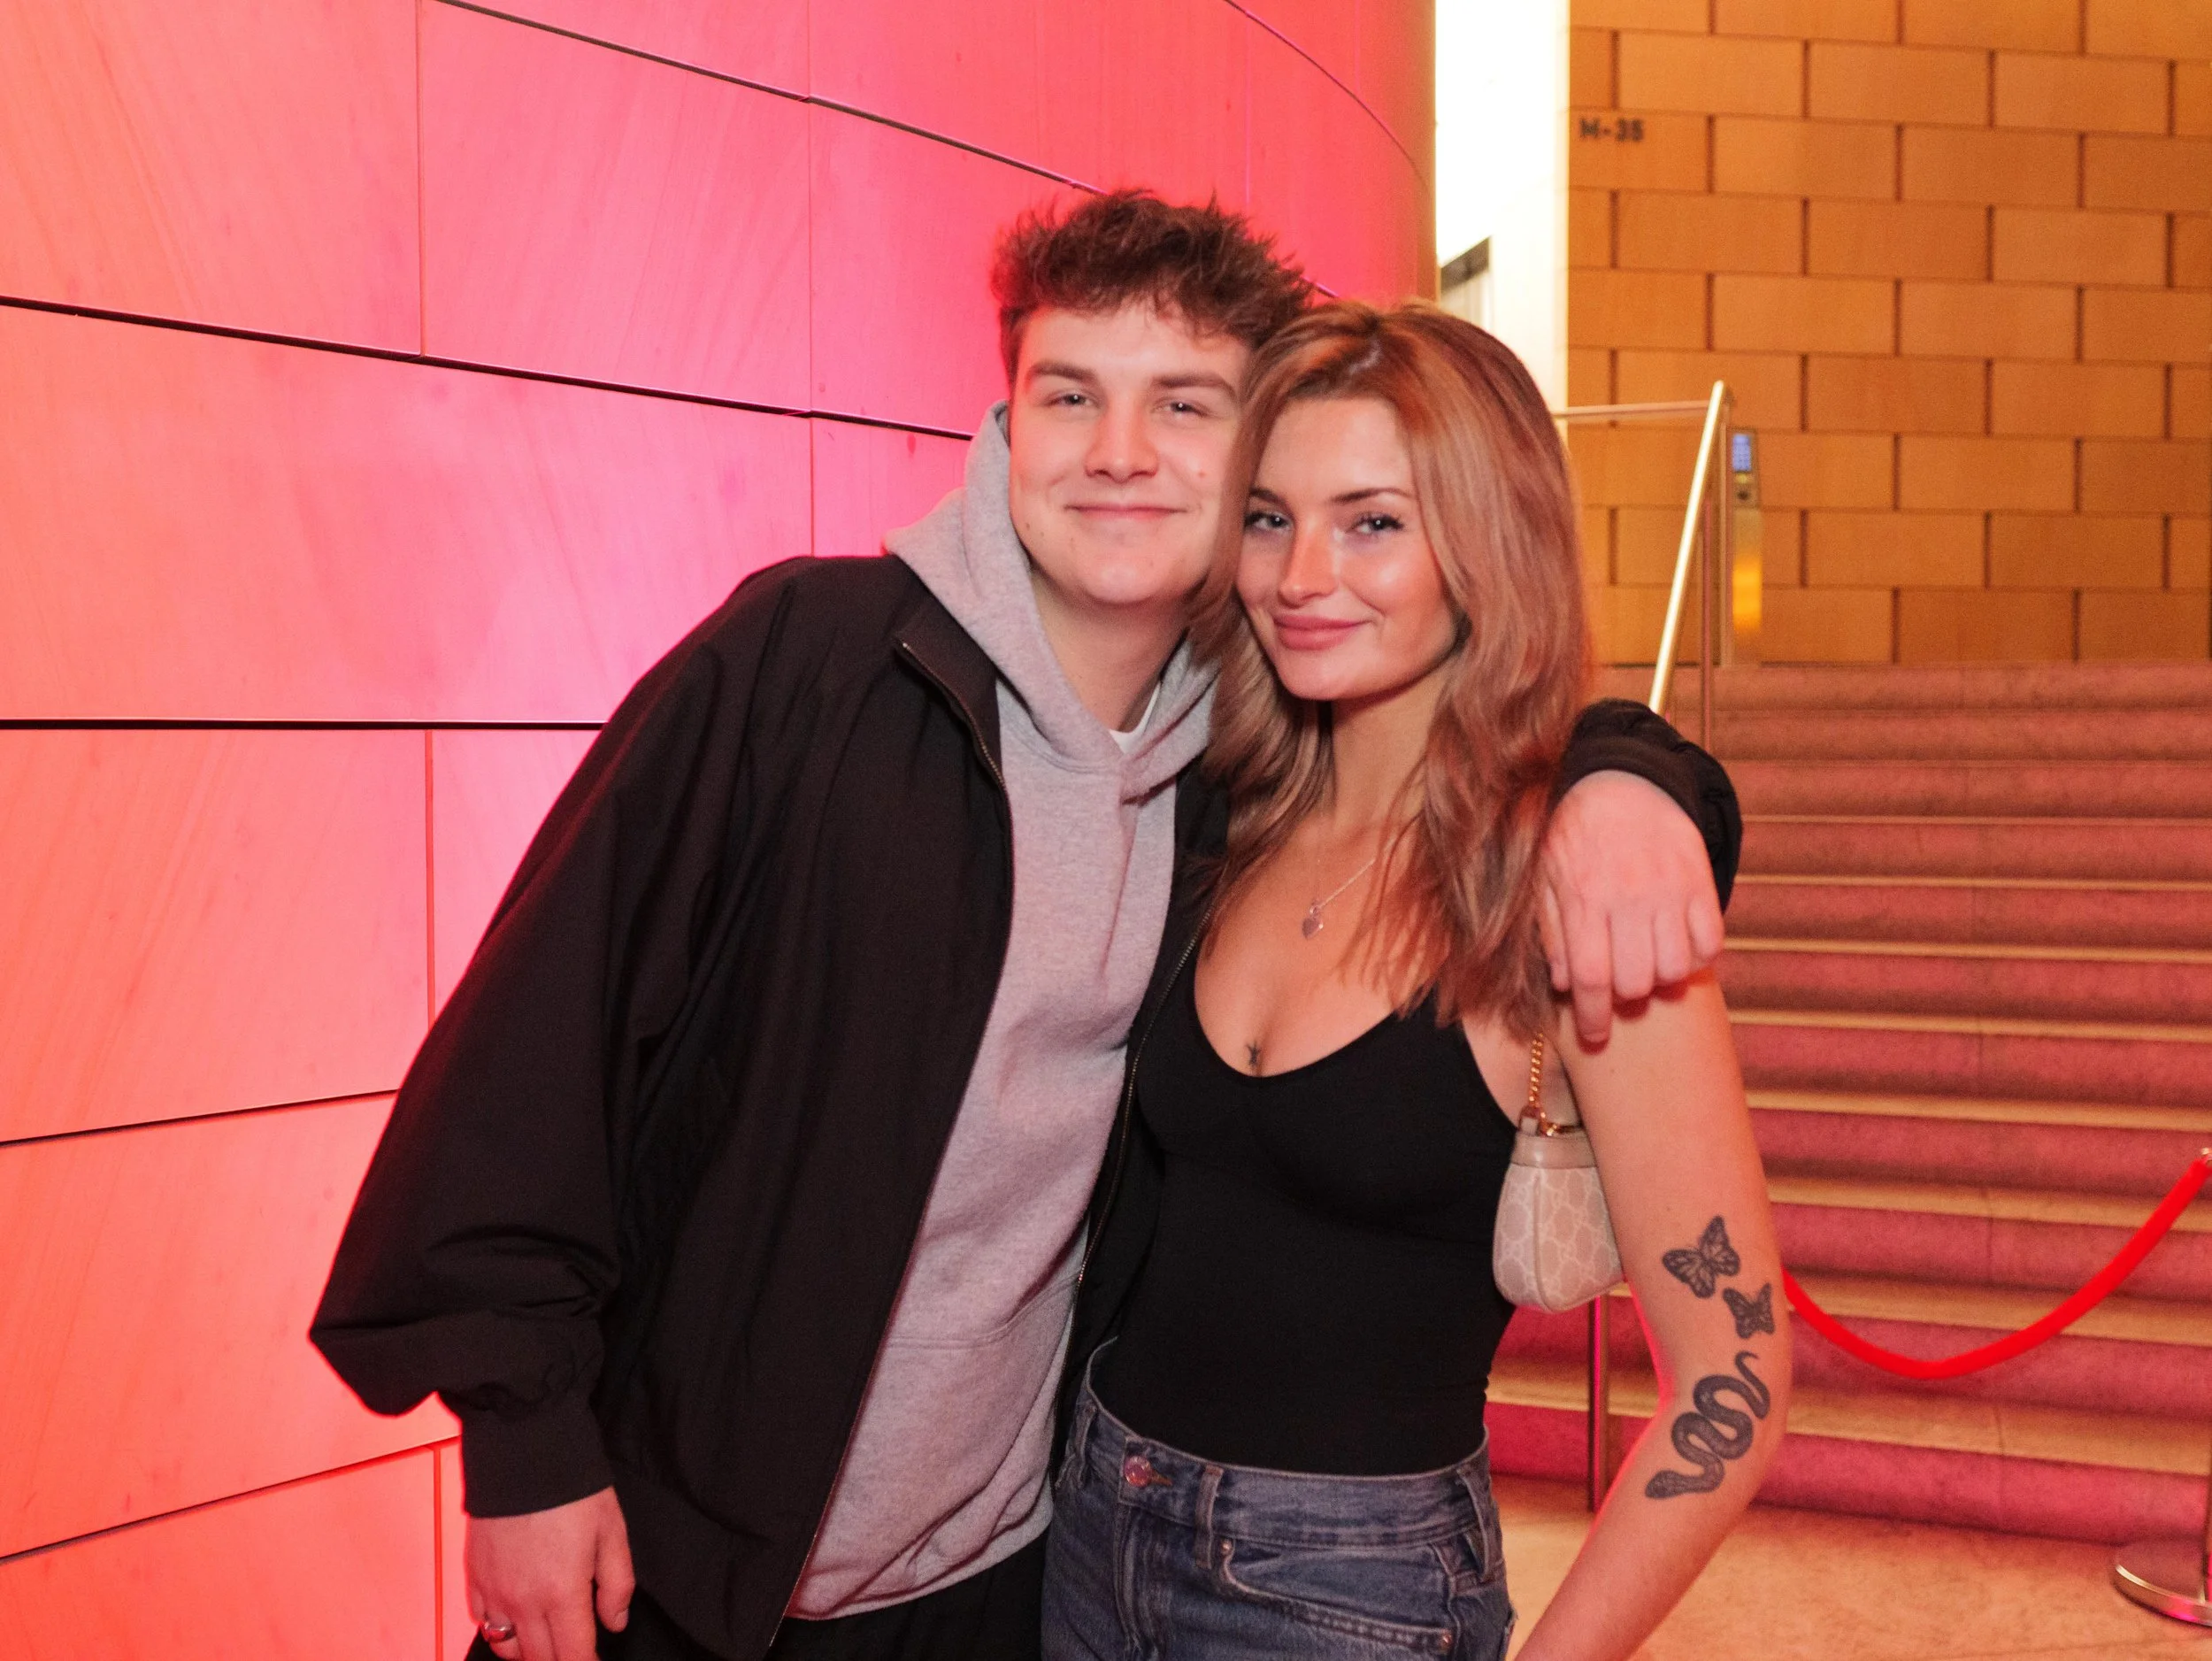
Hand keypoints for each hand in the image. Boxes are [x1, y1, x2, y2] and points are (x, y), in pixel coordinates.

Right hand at [468, 1486, 633, 1660]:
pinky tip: (517, 1616)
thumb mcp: (612, 1532)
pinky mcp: (474, 1576)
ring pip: (508, 1649)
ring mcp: (494, 1591)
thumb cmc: (572, 1489)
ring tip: (549, 1637)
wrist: (523, 1453)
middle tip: (576, 1648)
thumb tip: (615, 1623)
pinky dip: (500, 1629)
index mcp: (562, 1593)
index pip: (574, 1656)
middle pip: (540, 1659)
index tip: (596, 1660)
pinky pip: (482, 1622)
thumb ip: (617, 1585)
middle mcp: (523, 1601)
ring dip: (530, 1651)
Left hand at [1540, 770, 1723, 1047]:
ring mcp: (1668, 889)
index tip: (1596, 1036)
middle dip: (1627, 998)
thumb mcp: (1546, 877)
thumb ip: (1551, 931)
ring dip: (1662, 980)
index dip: (1593, 1016)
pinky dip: (1698, 957)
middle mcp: (1628, 896)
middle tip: (1622, 989)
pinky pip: (1710, 941)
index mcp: (1584, 897)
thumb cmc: (1573, 835)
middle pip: (1636, 979)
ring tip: (1649, 967)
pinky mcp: (1699, 880)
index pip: (1591, 976)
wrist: (1620, 781)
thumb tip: (1564, 984)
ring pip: (1675, 967)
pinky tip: (1679, 949)